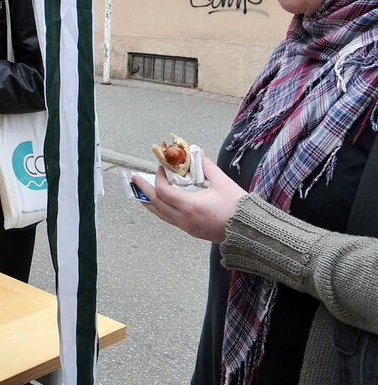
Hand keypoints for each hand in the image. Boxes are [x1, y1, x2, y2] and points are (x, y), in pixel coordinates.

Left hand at [131, 151, 246, 243]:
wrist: (250, 232)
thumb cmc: (239, 208)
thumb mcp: (222, 183)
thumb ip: (207, 166)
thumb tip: (197, 152)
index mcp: (190, 206)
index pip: (164, 190)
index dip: (159, 178)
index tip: (161, 168)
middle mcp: (184, 218)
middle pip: (156, 203)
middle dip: (144, 190)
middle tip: (134, 179)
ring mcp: (187, 227)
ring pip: (161, 214)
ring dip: (149, 202)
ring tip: (140, 193)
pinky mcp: (191, 231)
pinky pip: (170, 220)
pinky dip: (161, 209)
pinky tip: (159, 203)